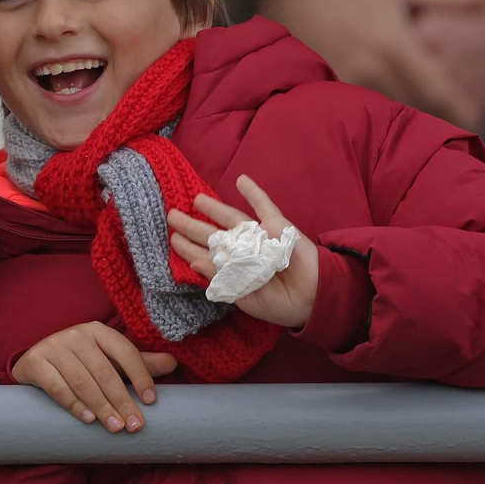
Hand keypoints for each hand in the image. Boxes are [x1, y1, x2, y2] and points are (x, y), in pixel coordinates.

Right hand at [11, 321, 178, 432]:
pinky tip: (89, 419)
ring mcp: (53, 346)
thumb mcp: (108, 360)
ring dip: (102, 407)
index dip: (141, 375)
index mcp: (97, 330)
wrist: (35, 363)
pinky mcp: (35, 362)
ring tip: (116, 428)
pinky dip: (75, 405)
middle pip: (105, 371)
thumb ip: (138, 363)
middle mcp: (75, 334)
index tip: (151, 401)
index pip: (125, 351)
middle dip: (123, 400)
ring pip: (83, 381)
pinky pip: (57, 387)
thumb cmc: (79, 363)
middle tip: (135, 425)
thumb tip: (173, 363)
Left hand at [168, 174, 319, 327]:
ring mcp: (259, 236)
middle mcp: (243, 250)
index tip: (172, 240)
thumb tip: (194, 262)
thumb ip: (220, 278)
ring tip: (196, 199)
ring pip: (231, 217)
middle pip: (213, 233)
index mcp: (234, 268)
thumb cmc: (278, 304)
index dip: (189, 247)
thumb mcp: (243, 295)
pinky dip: (254, 193)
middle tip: (171, 216)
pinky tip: (242, 180)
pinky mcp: (278, 226)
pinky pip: (264, 206)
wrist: (313, 299)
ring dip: (214, 207)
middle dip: (192, 225)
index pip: (206, 255)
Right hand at [258, 0, 484, 128]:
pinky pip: (358, 115)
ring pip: (387, 119)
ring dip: (407, 125)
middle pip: (416, 112)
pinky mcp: (324, 94)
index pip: (438, 91)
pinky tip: (385, 123)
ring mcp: (345, 86)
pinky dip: (376, 121)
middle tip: (456, 132)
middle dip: (437, 121)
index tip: (478, 123)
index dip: (461, 111)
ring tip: (424, 132)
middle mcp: (371, 71)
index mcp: (395, 45)